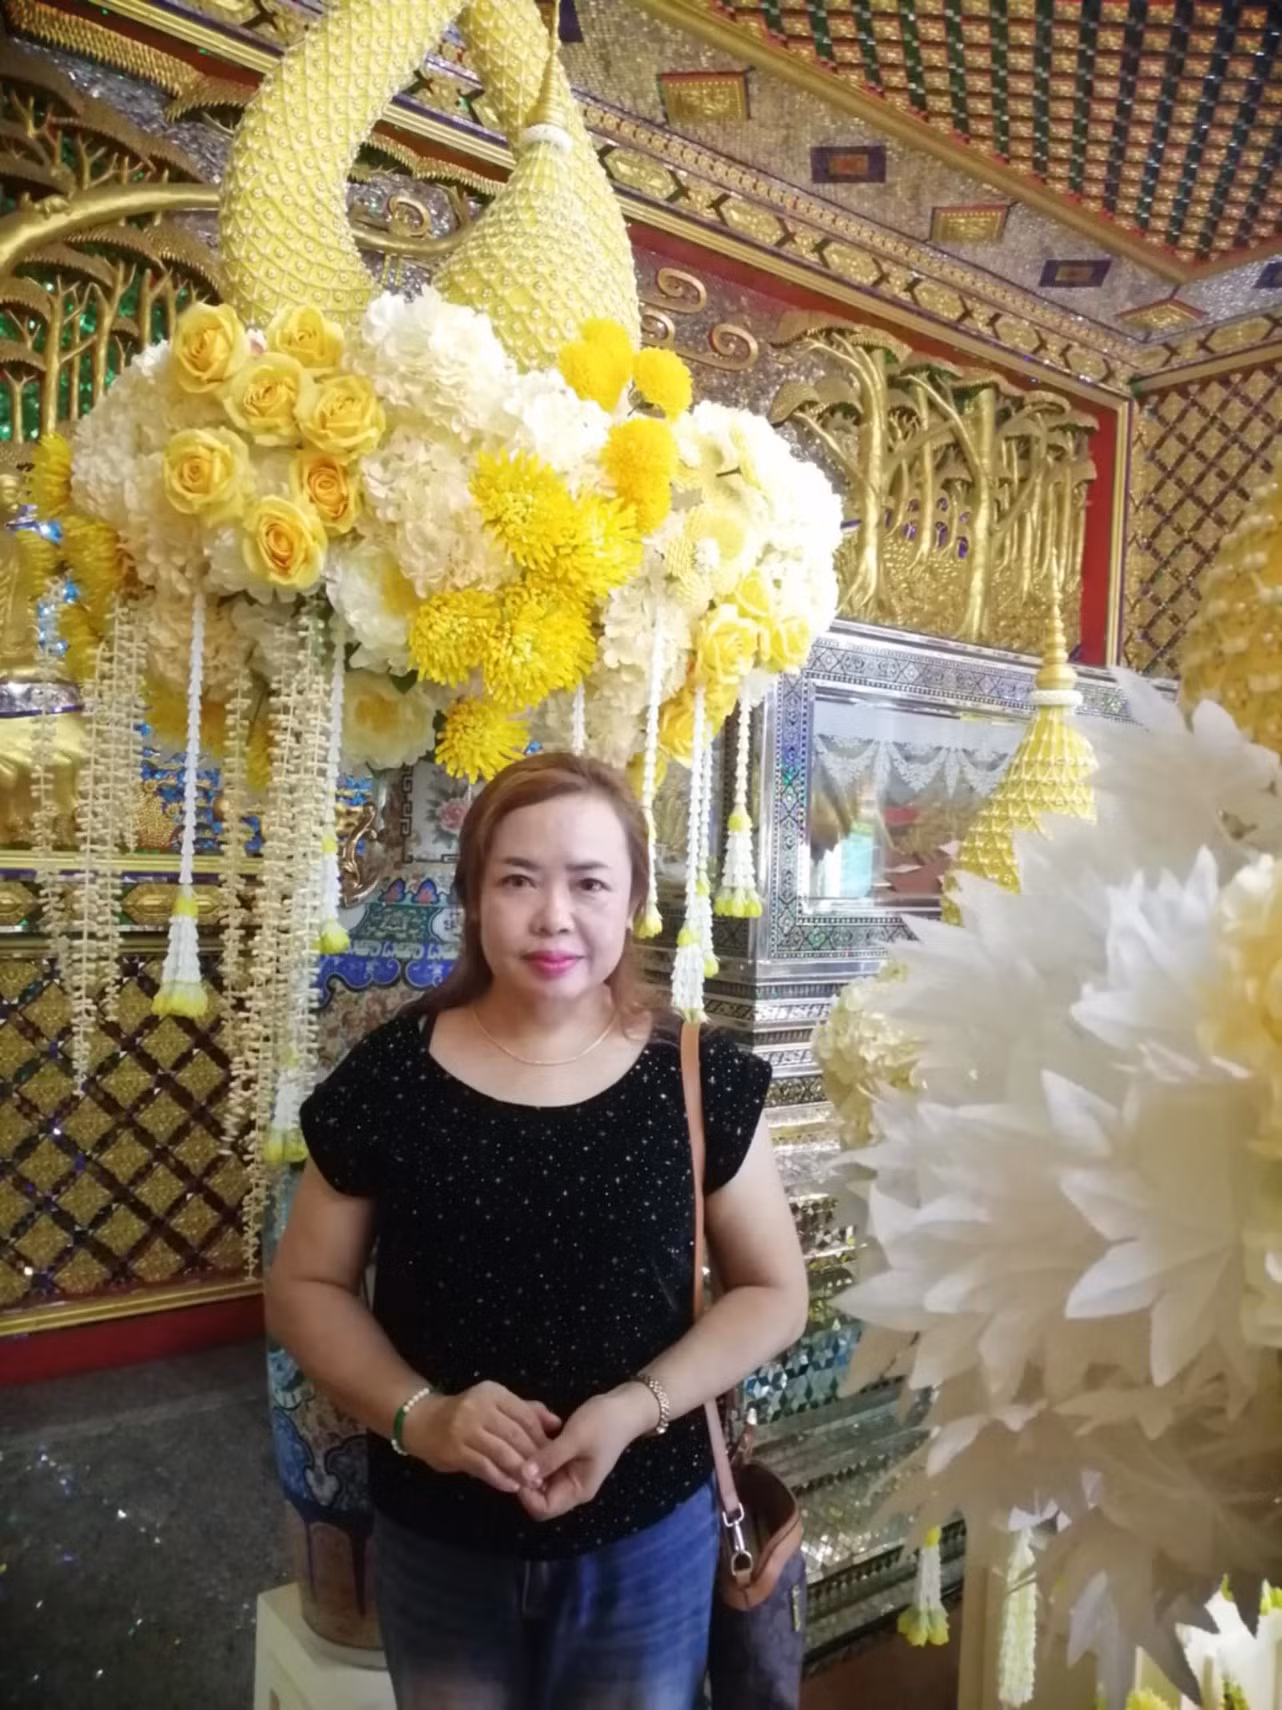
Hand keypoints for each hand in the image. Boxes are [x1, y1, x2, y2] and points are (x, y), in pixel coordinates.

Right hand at [405, 1382, 560, 1495]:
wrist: (423, 1421)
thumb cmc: (466, 1413)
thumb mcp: (495, 1404)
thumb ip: (526, 1411)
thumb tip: (556, 1423)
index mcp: (493, 1393)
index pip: (525, 1415)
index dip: (541, 1437)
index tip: (553, 1454)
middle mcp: (480, 1408)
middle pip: (515, 1434)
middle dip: (533, 1456)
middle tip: (546, 1474)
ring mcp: (465, 1429)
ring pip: (500, 1452)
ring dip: (519, 1470)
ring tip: (532, 1483)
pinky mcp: (455, 1451)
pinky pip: (484, 1467)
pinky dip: (500, 1478)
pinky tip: (511, 1486)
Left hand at [518, 1384, 656, 1521]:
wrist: (625, 1406)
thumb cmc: (604, 1424)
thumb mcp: (576, 1438)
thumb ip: (550, 1457)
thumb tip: (521, 1474)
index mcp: (577, 1491)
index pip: (543, 1508)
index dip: (526, 1494)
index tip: (516, 1469)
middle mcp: (570, 1486)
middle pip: (537, 1494)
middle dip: (525, 1475)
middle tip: (515, 1450)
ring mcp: (566, 1472)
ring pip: (537, 1476)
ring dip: (529, 1459)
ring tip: (522, 1437)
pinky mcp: (564, 1457)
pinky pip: (544, 1460)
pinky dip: (536, 1449)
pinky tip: (533, 1429)